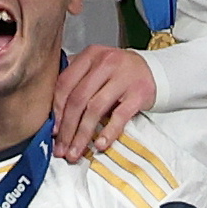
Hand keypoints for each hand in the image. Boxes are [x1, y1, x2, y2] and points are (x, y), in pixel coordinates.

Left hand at [54, 44, 155, 160]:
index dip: (55, 110)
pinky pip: (120, 115)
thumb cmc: (118, 73)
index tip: (51, 131)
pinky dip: (108, 132)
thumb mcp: (95, 68)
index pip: (65, 83)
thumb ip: (74, 82)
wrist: (155, 69)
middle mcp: (107, 62)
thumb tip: (51, 117)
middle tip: (61, 149)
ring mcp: (125, 77)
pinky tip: (100, 144)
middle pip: (78, 99)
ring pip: (95, 109)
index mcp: (91, 55)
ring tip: (75, 152)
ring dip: (82, 135)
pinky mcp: (140, 92)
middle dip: (67, 128)